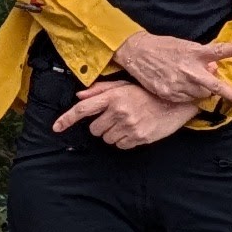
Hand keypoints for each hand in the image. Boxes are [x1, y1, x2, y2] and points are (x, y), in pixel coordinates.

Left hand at [53, 76, 190, 149]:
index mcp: (113, 96)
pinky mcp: (138, 138)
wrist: (175, 103)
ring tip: (127, 122)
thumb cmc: (148, 93)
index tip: (56, 127)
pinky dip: (124, 140)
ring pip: (106, 139)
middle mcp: (119, 111)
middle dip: (101, 125)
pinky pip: (120, 145)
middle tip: (115, 117)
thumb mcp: (124, 85)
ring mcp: (129, 126)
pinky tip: (134, 129)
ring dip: (112, 133)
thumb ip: (101, 90)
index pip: (83, 109)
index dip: (67, 119)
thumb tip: (80, 96)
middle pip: (94, 129)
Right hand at [110, 31, 231, 111]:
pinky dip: (189, 95)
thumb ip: (201, 56)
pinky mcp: (170, 93)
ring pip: (202, 95)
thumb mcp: (184, 46)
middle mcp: (190, 70)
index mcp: (195, 53)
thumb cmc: (162, 47)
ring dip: (203, 90)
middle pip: (216, 87)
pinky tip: (180, 85)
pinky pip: (187, 99)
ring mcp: (180, 84)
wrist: (136, 53)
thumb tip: (214, 67)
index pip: (218, 51)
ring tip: (192, 81)